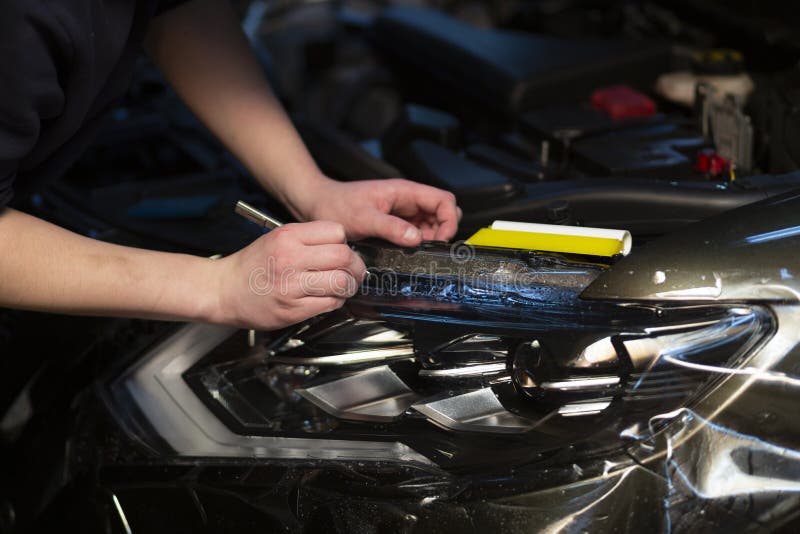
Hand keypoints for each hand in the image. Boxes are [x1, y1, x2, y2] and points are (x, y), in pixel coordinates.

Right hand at [214, 221, 365, 329]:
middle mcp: (290, 259)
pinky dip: (337, 301)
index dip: (345, 242)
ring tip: (344, 286)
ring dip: (349, 286)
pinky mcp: (293, 309)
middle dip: (356, 265)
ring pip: (342, 282)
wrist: (223, 291)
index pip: (337, 232)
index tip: (343, 250)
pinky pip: (330, 303)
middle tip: (354, 271)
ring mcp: (291, 286)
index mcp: (288, 237)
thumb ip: (309, 239)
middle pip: (344, 256)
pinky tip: (329, 298)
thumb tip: (343, 246)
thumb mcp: (277, 238)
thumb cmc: (251, 266)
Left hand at [297, 178, 460, 245]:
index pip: (444, 200)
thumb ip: (391, 227)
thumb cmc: (337, 205)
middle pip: (442, 213)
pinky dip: (416, 244)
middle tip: (428, 249)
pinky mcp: (395, 224)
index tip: (440, 240)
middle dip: (442, 231)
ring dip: (429, 240)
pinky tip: (404, 253)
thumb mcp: (363, 218)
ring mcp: (402, 212)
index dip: (449, 220)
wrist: (317, 205)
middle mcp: (407, 200)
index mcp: (405, 191)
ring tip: (414, 253)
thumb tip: (417, 239)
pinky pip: (416, 233)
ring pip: (431, 225)